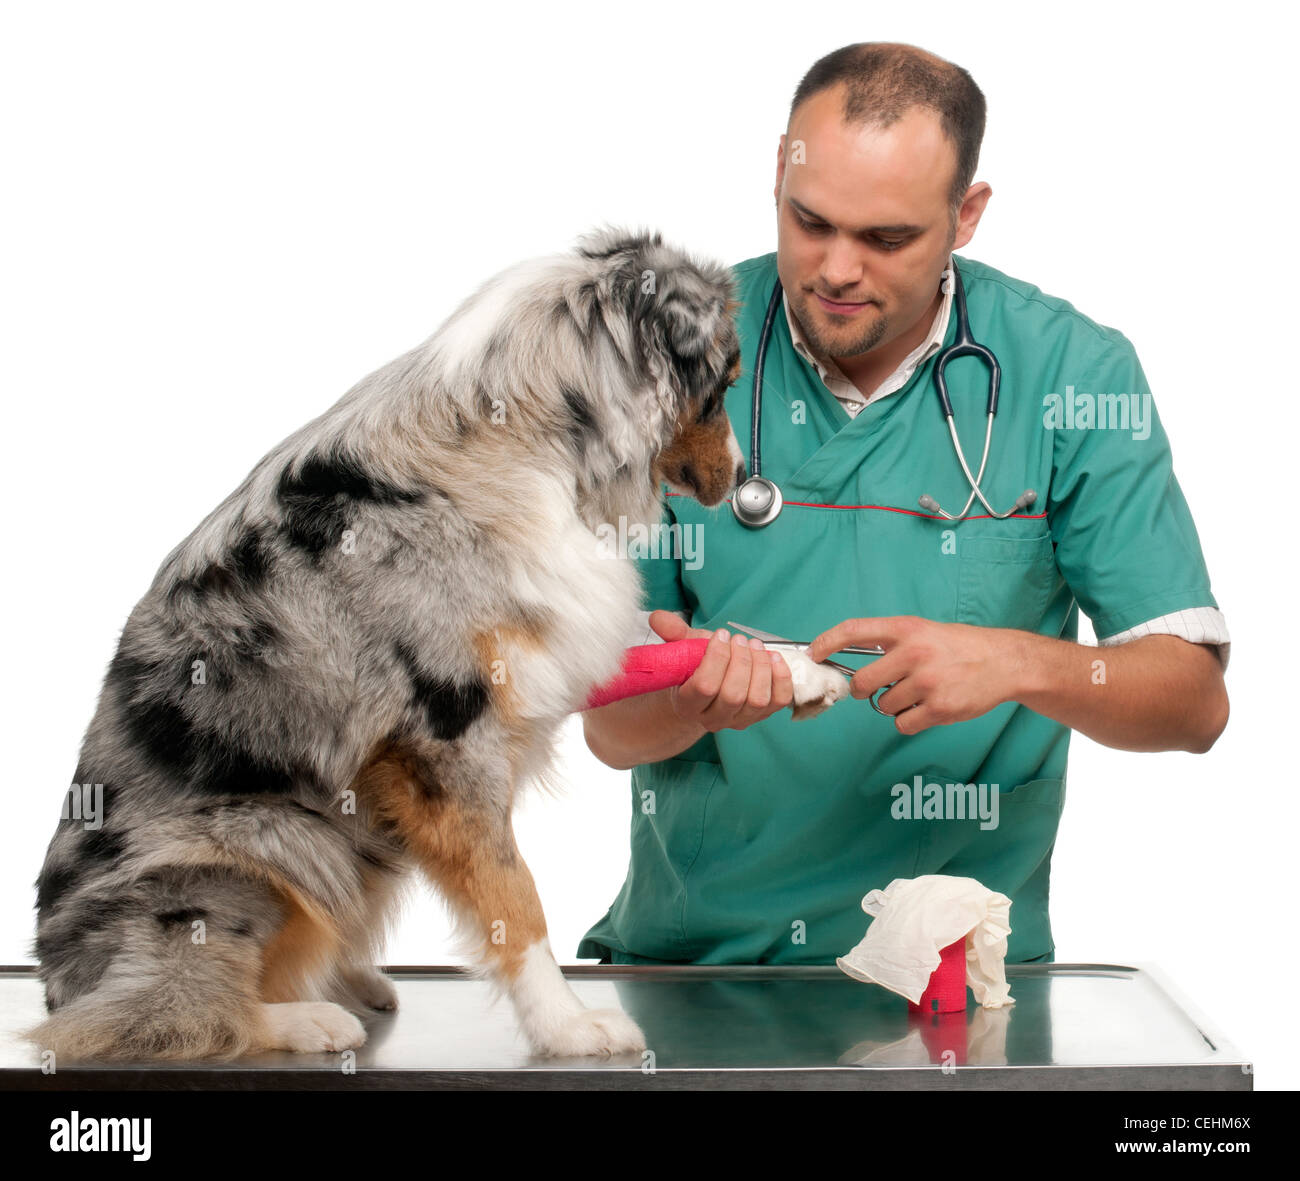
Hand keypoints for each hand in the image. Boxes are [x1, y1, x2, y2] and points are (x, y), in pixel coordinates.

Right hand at [647, 609, 794, 731]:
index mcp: (688, 704)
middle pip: (733, 694)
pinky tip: (774, 658)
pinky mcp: (762, 716)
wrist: (706, 691)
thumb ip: (672, 634)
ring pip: (757, 699)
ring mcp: (739, 720)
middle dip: (740, 661)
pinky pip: (779, 701)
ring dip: (760, 667)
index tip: (721, 634)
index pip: (704, 686)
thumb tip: (658, 617)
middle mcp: (713, 719)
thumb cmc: (694, 668)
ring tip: (755, 645)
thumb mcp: (682, 649)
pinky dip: (781, 677)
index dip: (716, 657)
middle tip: (740, 639)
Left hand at [806, 615, 1018, 734]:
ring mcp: (926, 682)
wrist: (1003, 662)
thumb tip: (849, 658)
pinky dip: (909, 720)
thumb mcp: (923, 630)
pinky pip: (902, 723)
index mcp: (906, 629)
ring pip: (884, 705)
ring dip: (894, 704)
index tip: (813, 652)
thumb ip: (890, 643)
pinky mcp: (938, 708)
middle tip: (877, 687)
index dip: (827, 642)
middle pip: (862, 682)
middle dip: (864, 690)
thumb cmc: (958, 647)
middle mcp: (913, 653)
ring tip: (919, 692)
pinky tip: (927, 707)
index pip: (854, 631)